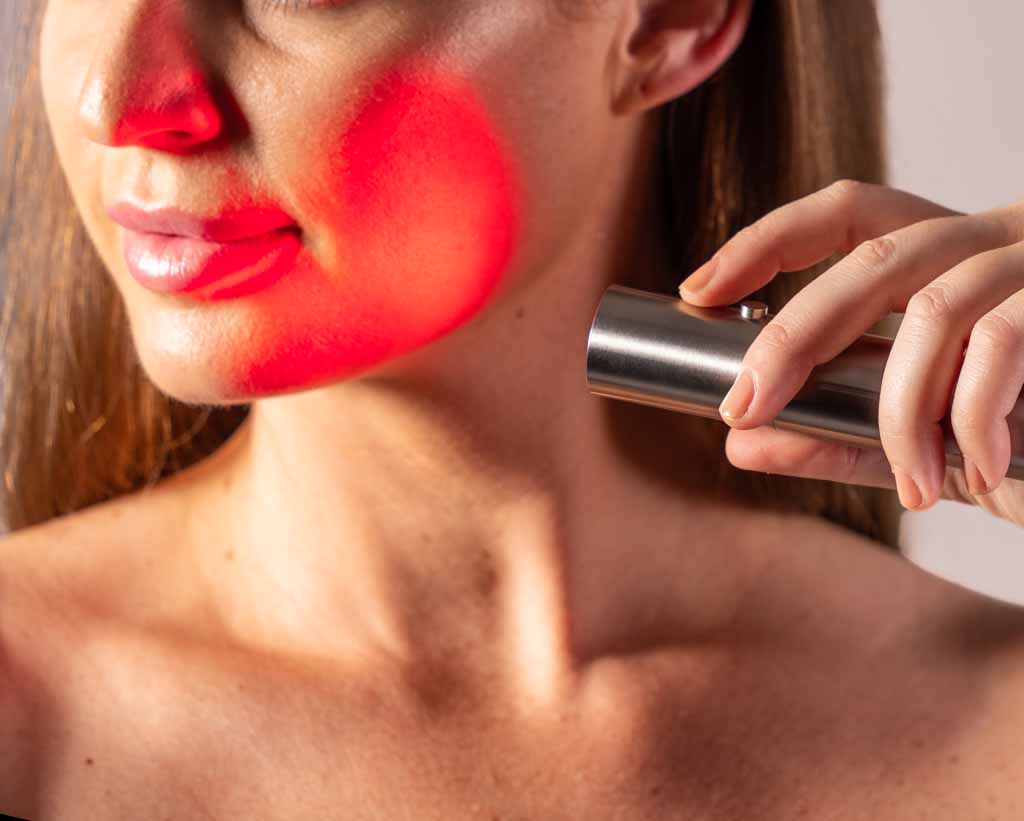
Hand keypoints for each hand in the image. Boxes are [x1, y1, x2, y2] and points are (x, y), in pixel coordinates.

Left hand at [677, 179, 1023, 525]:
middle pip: (874, 253)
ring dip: (902, 409)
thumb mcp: (924, 441)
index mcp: (951, 257)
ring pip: (938, 307)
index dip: (768, 240)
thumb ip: (837, 437)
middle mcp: (997, 239)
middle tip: (740, 406)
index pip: (850, 212)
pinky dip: (972, 419)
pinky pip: (1003, 344)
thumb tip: (738, 442)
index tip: (699, 288)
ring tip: (911, 483)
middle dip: (793, 332)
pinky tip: (979, 471)